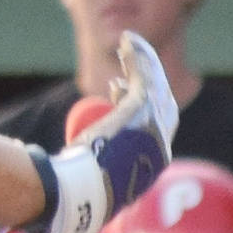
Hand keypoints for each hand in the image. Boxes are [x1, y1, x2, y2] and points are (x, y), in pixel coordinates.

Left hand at [47, 32, 178, 232]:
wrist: (75, 192)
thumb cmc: (77, 193)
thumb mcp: (92, 185)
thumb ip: (90, 182)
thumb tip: (70, 188)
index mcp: (152, 166)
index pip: (156, 129)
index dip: (141, 108)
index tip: (116, 94)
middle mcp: (161, 147)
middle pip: (163, 104)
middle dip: (150, 84)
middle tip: (125, 74)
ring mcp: (153, 127)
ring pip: (154, 85)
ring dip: (143, 63)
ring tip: (127, 48)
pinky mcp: (141, 110)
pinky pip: (143, 75)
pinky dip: (138, 55)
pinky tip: (128, 40)